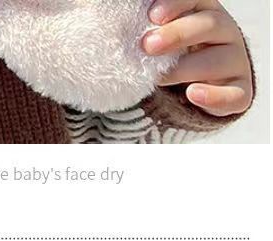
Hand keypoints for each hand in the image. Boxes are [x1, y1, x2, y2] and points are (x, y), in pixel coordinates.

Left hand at [143, 1, 252, 116]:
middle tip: (147, 46)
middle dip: (177, 34)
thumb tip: (134, 28)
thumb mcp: (168, 41)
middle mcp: (227, 33)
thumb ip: (156, 30)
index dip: (177, 5)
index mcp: (208, 13)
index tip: (153, 16)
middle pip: (210, 24)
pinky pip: (232, 95)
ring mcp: (236, 63)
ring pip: (218, 61)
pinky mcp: (240, 92)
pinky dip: (212, 96)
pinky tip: (192, 93)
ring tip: (158, 79)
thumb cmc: (180, 59)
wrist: (199, 92)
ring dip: (184, 68)